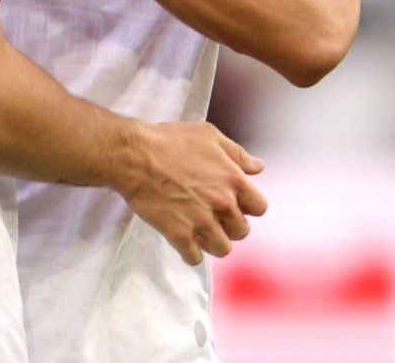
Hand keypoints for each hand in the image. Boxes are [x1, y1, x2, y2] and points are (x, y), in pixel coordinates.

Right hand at [117, 121, 267, 264]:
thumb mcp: (208, 135)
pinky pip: (195, 258)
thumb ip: (237, 153)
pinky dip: (191, 253)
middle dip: (230, 226)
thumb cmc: (169, 140)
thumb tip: (259, 167)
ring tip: (200, 233)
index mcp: (233, 179)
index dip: (248, 206)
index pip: (260, 207)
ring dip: (213, 242)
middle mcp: (222, 203)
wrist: (135, 156)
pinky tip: (184, 241)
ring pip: (222, 249)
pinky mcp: (179, 235)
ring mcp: (201, 221)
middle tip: (214, 218)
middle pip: (241, 231)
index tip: (234, 203)